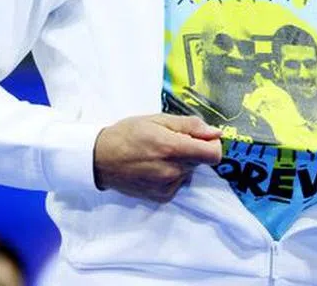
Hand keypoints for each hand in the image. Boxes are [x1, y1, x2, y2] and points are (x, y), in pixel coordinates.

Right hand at [93, 114, 222, 202]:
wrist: (100, 159)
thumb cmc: (128, 134)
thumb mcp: (157, 119)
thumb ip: (190, 125)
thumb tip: (215, 133)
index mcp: (173, 148)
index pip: (213, 154)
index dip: (212, 144)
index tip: (201, 138)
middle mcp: (172, 171)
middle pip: (201, 161)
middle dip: (192, 149)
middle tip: (170, 141)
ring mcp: (167, 186)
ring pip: (189, 171)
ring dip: (181, 162)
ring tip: (158, 154)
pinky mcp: (162, 196)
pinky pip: (179, 183)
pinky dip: (172, 174)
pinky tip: (154, 167)